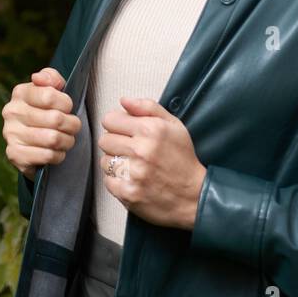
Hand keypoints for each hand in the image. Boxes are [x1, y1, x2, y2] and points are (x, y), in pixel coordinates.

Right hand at [2, 68, 80, 180]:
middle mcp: (12, 112)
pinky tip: (56, 152)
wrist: (33, 142)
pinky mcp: (14, 155)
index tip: (68, 108)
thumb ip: (51, 78)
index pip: (50, 96)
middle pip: (55, 119)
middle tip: (73, 127)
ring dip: (67, 141)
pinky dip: (58, 155)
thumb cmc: (47, 112)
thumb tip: (38, 77)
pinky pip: (46, 156)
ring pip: (53, 139)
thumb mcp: (52, 90)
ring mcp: (11, 134)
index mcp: (20, 93)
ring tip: (66, 139)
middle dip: (72, 125)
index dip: (66, 104)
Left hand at [98, 96, 207, 229]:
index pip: (110, 120)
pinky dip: (117, 180)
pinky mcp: (128, 193)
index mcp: (151, 130)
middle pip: (104, 140)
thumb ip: (147, 107)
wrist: (193, 195)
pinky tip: (132, 179)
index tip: (125, 131)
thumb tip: (124, 101)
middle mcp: (141, 150)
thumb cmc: (183, 159)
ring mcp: (134, 173)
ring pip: (104, 161)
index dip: (117, 124)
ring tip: (133, 166)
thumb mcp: (174, 125)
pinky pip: (107, 180)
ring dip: (116, 163)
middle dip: (115, 143)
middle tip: (131, 150)